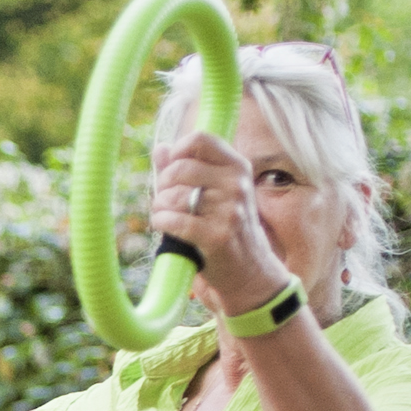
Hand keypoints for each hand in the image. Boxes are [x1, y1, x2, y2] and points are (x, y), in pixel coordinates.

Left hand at [148, 131, 290, 320]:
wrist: (250, 272)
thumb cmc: (226, 228)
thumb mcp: (215, 193)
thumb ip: (186, 169)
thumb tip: (160, 148)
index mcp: (237, 167)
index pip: (200, 139)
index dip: (176, 151)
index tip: (171, 169)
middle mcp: (236, 184)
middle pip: (180, 167)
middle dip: (163, 183)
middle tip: (165, 198)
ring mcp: (229, 210)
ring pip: (174, 196)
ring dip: (160, 206)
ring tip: (165, 215)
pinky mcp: (217, 236)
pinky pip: (174, 221)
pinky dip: (161, 222)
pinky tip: (164, 226)